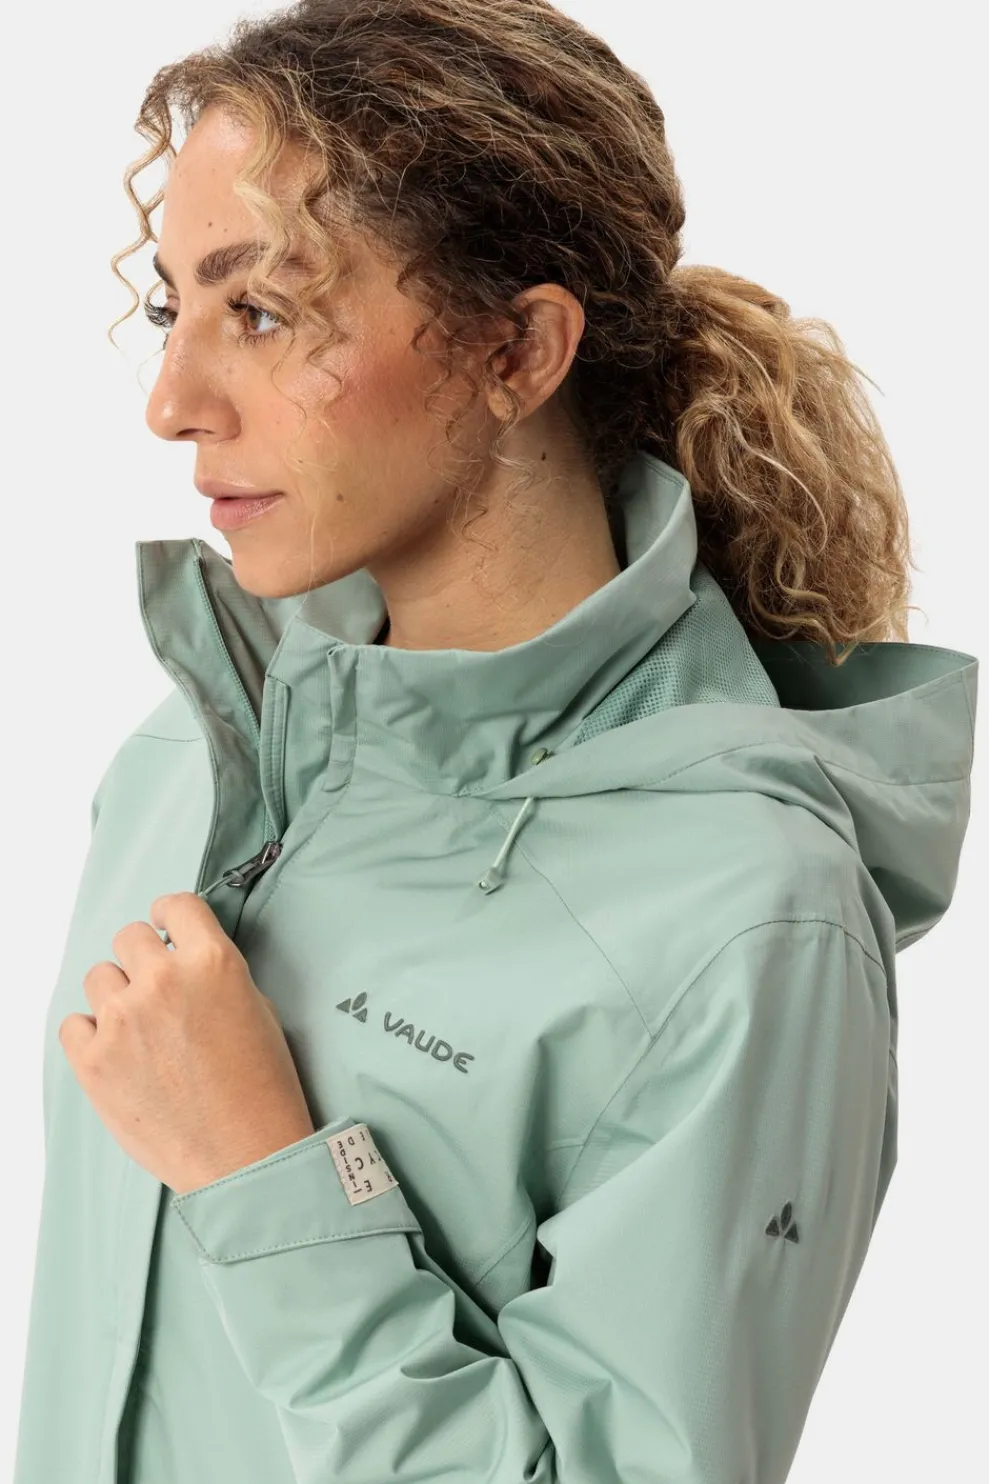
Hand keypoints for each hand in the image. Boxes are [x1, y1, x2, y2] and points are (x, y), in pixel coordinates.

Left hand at [59, 893, 315, 1194]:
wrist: (245, 1156)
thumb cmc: (261, 1088)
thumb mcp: (258, 1009)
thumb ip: (215, 975)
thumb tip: (184, 964)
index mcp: (212, 963)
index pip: (177, 905)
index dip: (171, 916)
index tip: (166, 929)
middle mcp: (163, 982)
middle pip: (130, 937)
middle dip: (144, 959)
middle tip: (158, 992)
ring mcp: (122, 1021)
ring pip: (99, 977)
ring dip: (118, 995)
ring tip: (141, 1031)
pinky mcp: (93, 1061)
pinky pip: (74, 1024)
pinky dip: (92, 1034)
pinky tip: (119, 1053)